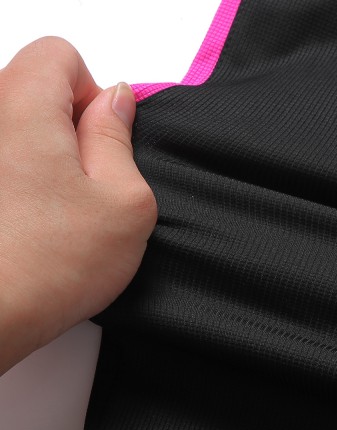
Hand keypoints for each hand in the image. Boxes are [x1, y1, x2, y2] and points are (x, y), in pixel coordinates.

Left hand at [0, 37, 156, 374]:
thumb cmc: (45, 269)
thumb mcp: (125, 201)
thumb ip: (120, 137)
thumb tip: (116, 102)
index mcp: (21, 108)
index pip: (60, 55)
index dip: (92, 95)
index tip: (102, 143)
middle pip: (31, 89)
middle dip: (67, 129)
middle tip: (84, 185)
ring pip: (14, 132)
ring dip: (39, 161)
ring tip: (51, 214)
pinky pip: (3, 166)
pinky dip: (17, 186)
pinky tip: (24, 226)